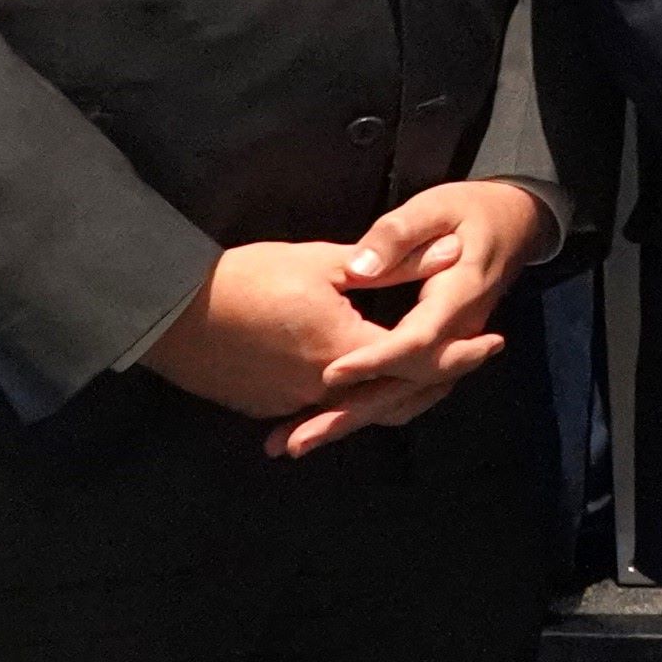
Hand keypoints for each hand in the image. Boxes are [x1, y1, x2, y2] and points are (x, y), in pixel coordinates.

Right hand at [146, 237, 488, 436]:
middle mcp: (321, 390)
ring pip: (357, 404)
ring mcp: (290, 404)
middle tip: (468, 357)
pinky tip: (358, 382)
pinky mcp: (266, 407)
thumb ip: (392, 263)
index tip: (494, 341)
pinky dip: (346, 396)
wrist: (167, 313)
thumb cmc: (245, 278)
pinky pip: (319, 407)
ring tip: (424, 370)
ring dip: (391, 390)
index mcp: (344, 353)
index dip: (461, 353)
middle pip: (394, 393)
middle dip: (434, 377)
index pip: (420, 362)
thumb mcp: (324, 262)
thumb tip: (453, 253)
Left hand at [269, 174, 551, 457]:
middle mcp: (457, 335)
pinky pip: (403, 395)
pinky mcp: (434, 358)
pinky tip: (323, 422)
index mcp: (459, 298)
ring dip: (349, 423)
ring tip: (294, 443)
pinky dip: (364, 412)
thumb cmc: (468, 211)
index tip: (330, 373)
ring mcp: (448, 352)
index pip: (417, 340)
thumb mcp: (435, 208)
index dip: (376, 359)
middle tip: (293, 441)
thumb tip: (361, 268)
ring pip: (402, 400)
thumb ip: (397, 236)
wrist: (511, 224)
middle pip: (405, 387)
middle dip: (347, 415)